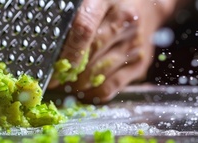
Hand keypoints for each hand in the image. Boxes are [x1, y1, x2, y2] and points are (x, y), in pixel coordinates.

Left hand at [48, 0, 175, 102]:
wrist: (148, 4)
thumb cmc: (109, 3)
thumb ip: (72, 17)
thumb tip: (49, 43)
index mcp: (108, 2)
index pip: (84, 29)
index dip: (66, 52)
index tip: (52, 67)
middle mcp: (125, 24)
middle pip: (90, 56)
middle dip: (68, 72)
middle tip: (54, 79)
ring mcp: (134, 45)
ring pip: (98, 75)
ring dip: (77, 84)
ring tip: (65, 82)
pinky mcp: (139, 64)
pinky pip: (110, 88)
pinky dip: (92, 93)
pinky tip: (82, 90)